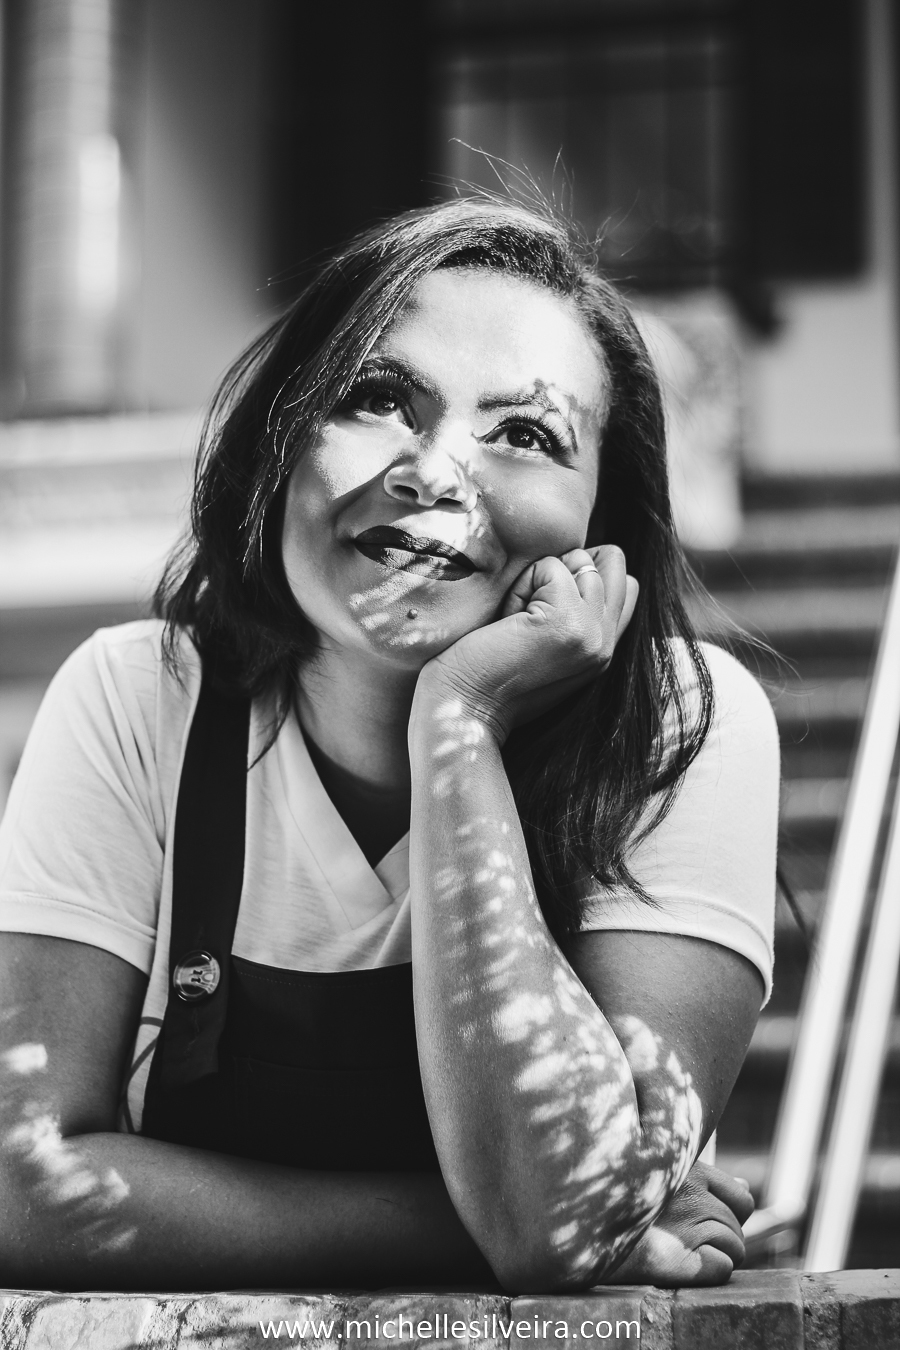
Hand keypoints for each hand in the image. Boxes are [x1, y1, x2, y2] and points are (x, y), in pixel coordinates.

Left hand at [418, 545, 638, 742]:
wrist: (463, 710)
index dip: (586, 574)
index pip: (627, 584)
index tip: (543, 606)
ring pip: (577, 560)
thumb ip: (575, 611)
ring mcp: (592, 633)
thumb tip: (585, 559)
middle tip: (529, 611)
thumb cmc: (487, 673)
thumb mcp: (543, 641)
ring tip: (514, 621)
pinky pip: (550, 566)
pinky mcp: (569, 622)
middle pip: (612, 561)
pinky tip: (506, 622)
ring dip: (537, 579)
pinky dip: (520, 586)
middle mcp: (607, 642)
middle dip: (564, 570)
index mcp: (605, 649)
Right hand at [599, 1162, 754, 1286]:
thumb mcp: (663, 1180)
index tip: (706, 1226)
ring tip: (680, 1253)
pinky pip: (723, 1267)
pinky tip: (684, 1266)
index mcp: (688, 1168)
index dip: (731, 1217)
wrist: (581, 1229)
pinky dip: (711, 1272)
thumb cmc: (621, 1201)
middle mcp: (689, 1193)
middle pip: (738, 1227)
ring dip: (717, 1256)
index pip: (742, 1198)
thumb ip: (705, 1182)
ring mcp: (685, 1224)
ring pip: (735, 1248)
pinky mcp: (677, 1258)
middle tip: (686, 1244)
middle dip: (722, 1240)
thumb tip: (746, 1188)